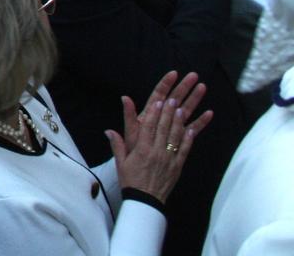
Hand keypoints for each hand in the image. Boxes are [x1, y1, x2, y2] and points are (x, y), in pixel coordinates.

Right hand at [107, 72, 211, 202]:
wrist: (146, 200)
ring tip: (182, 107)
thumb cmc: (131, 180)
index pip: (149, 127)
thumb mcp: (121, 162)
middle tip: (173, 98)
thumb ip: (117, 144)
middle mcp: (157, 152)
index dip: (155, 113)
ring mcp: (169, 158)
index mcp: (142, 150)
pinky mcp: (177, 165)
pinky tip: (191, 127)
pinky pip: (184, 149)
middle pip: (164, 128)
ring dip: (179, 120)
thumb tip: (109, 130)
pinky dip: (188, 138)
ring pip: (175, 136)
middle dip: (169, 112)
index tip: (159, 101)